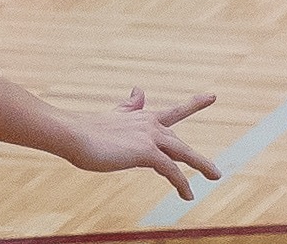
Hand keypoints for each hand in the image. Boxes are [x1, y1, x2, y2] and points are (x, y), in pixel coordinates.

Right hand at [65, 89, 219, 199]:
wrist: (71, 134)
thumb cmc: (82, 129)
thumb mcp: (110, 117)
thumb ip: (127, 108)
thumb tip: (140, 90)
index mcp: (138, 117)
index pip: (170, 112)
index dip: (194, 105)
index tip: (211, 97)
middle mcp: (147, 124)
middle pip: (178, 141)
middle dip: (197, 158)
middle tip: (214, 173)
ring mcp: (148, 137)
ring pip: (184, 153)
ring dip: (202, 166)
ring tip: (215, 178)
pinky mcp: (147, 152)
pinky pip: (172, 171)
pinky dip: (182, 184)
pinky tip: (187, 195)